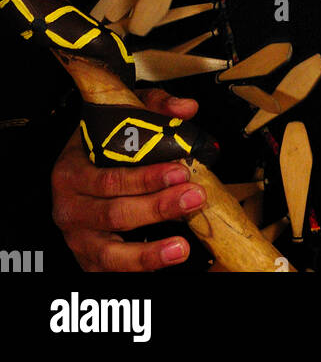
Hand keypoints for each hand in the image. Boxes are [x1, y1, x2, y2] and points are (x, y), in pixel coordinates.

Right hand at [51, 88, 206, 271]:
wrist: (77, 168)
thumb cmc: (101, 143)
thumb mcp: (120, 116)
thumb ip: (154, 106)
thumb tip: (186, 108)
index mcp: (71, 171)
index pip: (109, 179)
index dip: (146, 178)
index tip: (179, 171)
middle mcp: (69, 208)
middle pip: (114, 214)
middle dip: (157, 208)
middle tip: (193, 197)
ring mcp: (77, 238)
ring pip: (111, 253)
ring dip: (149, 253)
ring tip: (181, 248)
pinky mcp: (88, 261)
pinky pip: (111, 272)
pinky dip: (139, 269)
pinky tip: (165, 262)